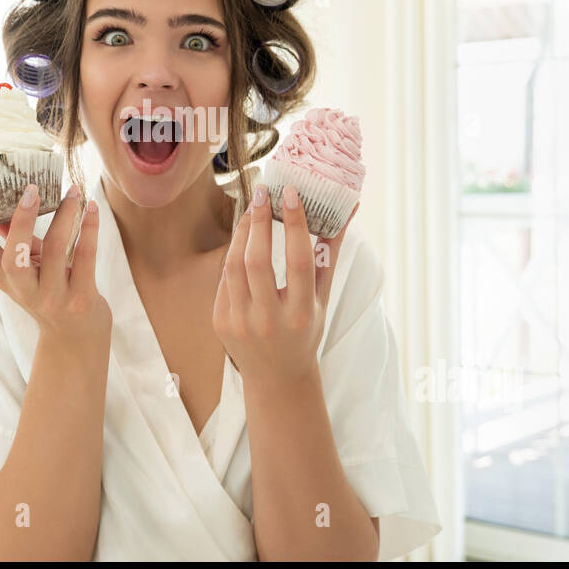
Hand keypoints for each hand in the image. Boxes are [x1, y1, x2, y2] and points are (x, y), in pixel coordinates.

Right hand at [0, 179, 112, 345]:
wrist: (75, 338)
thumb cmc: (49, 292)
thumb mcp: (25, 269)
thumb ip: (14, 239)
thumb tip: (2, 199)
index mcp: (3, 278)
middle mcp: (24, 290)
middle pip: (13, 257)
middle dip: (21, 220)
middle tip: (32, 187)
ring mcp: (53, 297)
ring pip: (55, 251)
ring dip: (65, 215)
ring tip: (74, 191)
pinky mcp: (81, 298)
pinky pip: (85, 258)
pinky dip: (89, 229)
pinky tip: (91, 207)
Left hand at [212, 182, 356, 388]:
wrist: (277, 376)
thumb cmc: (305, 330)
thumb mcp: (322, 299)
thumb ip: (330, 255)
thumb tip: (347, 210)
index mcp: (301, 314)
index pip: (297, 261)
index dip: (294, 224)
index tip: (290, 194)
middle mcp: (269, 320)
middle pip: (258, 261)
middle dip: (259, 221)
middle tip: (263, 192)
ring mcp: (240, 323)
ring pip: (234, 266)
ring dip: (242, 232)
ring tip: (251, 210)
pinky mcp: (221, 322)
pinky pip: (225, 279)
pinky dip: (234, 255)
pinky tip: (244, 240)